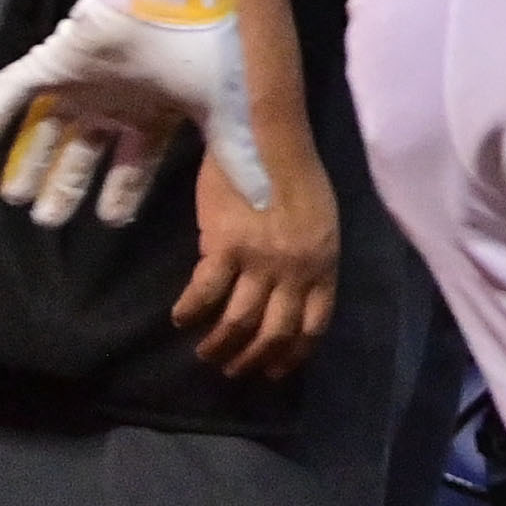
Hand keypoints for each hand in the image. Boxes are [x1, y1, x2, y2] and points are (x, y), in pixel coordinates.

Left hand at [0, 0, 270, 225]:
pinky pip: (13, 90)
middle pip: (83, 153)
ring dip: (28, 161)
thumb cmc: (200, 50)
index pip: (132, 163)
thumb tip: (265, 203)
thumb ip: (234, 158)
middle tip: (45, 221)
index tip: (108, 219)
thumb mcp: (221, 111)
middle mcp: (114, 102)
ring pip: (46, 129)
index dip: (120, 190)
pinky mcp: (53, 61)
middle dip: (65, 186)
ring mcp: (81, 82)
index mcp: (153, 113)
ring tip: (12, 197)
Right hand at [177, 117, 336, 376]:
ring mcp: (261, 260)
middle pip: (275, 332)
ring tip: (205, 353)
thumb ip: (308, 257)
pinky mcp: (226, 247)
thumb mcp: (319, 220)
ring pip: (238, 322)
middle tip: (232, 369)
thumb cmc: (295, 171)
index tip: (274, 371)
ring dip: (219, 346)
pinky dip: (191, 312)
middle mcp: (296, 269)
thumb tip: (287, 290)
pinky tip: (181, 317)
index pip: (314, 325)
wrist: (267, 135)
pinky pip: (205, 294)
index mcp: (324, 262)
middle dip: (253, 360)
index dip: (293, 354)